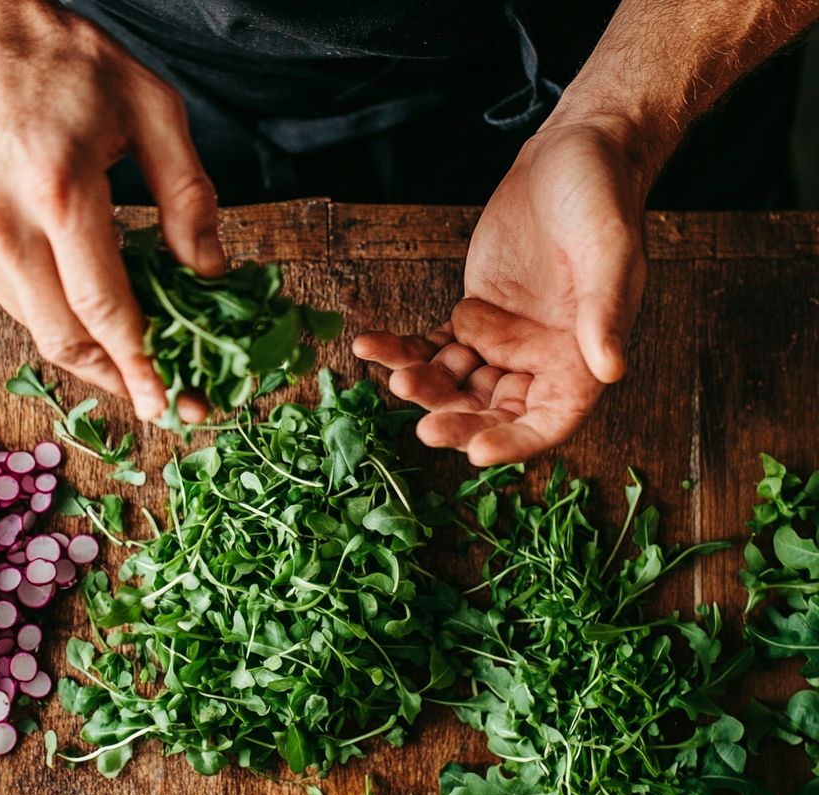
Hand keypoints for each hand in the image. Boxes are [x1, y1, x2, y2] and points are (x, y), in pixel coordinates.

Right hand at [0, 1, 221, 419]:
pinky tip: (98, 315)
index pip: (102, 307)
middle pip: (66, 339)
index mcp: (58, 191)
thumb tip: (208, 272)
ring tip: (144, 362)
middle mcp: (5, 226)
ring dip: (95, 356)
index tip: (172, 404)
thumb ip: (188, 194)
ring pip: (41, 333)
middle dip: (121, 381)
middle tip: (171, 402)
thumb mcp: (153, 108)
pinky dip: (64, 321)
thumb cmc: (70, 67)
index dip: (140, 364)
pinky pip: (23, 307)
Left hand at [354, 120, 648, 464]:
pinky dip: (402, 350)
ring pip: (455, 385)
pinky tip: (369, 345)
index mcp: (582, 360)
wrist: (571, 155)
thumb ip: (605, 312)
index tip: (475, 454)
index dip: (513, 443)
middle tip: (421, 425)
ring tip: (391, 372)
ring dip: (423, 385)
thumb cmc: (602, 199)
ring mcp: (501, 342)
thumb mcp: (609, 250)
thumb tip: (610, 370)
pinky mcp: (471, 317)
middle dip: (457, 421)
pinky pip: (432, 346)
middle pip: (493, 413)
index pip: (548, 422)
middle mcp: (540, 361)